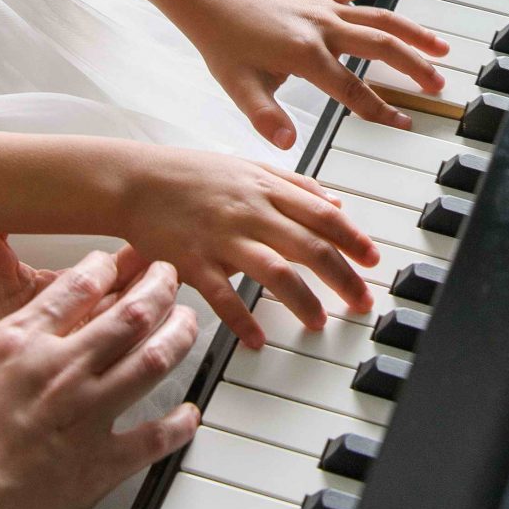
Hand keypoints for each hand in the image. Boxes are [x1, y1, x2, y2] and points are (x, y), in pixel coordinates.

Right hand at [0, 248, 200, 508]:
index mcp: (16, 345)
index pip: (77, 287)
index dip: (106, 267)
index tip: (117, 263)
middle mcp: (59, 371)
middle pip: (131, 312)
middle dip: (159, 286)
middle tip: (169, 277)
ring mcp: (86, 416)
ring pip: (155, 359)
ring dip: (181, 335)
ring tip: (190, 324)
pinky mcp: (100, 465)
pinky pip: (157, 437)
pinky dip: (180, 424)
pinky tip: (188, 415)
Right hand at [108, 140, 378, 345]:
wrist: (135, 180)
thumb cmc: (191, 176)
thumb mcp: (249, 168)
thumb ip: (294, 185)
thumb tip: (337, 203)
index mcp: (266, 188)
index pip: (322, 215)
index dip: (353, 239)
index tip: (373, 261)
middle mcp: (250, 210)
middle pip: (309, 245)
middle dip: (342, 277)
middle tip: (361, 301)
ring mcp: (222, 236)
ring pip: (274, 270)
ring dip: (302, 301)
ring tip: (318, 323)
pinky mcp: (193, 260)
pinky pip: (223, 295)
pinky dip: (243, 320)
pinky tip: (258, 340)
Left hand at [182, 0, 452, 148]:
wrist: (213, 0)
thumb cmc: (225, 44)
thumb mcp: (239, 87)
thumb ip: (265, 117)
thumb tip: (287, 143)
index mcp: (306, 54)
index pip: (352, 89)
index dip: (380, 109)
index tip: (403, 123)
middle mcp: (323, 27)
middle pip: (380, 47)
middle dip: (413, 68)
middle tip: (438, 86)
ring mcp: (325, 8)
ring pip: (379, 17)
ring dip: (412, 32)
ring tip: (440, 48)